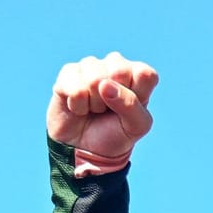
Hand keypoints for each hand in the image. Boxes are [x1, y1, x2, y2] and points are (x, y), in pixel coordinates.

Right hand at [48, 53, 159, 171]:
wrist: (85, 149)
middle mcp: (115, 64)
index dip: (136, 96)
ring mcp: (90, 66)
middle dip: (113, 100)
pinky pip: (75, 88)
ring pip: (94, 80)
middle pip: (119, 71)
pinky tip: (79, 107)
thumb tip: (105, 84)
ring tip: (94, 109)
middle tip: (110, 110)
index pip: (144, 74)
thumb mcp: (136, 127)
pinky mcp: (68, 73)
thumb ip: (131, 105)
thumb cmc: (115, 134)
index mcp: (138, 73)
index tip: (129, 109)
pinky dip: (77, 106)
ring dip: (94, 104)